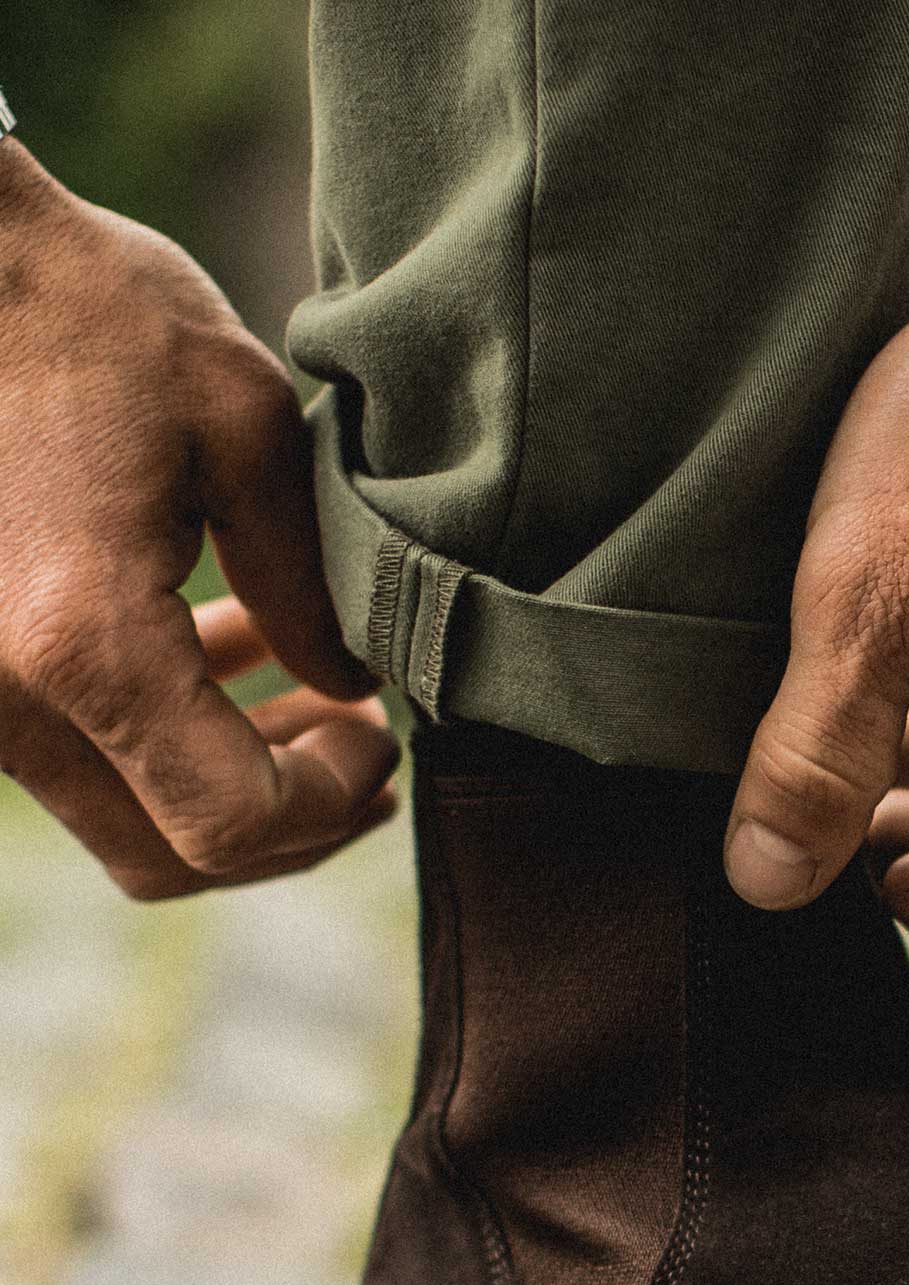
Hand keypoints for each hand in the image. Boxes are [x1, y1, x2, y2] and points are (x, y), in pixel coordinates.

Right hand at [0, 149, 398, 899]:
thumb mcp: (245, 429)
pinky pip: (83, 762)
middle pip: (177, 857)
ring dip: (237, 790)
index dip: (330, 800)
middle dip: (295, 824)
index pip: (232, 821)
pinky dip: (172, 744)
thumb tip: (350, 688)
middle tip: (370, 751)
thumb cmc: (88, 312)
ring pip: (128, 828)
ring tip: (325, 708)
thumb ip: (308, 588)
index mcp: (81, 642)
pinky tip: (241, 656)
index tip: (381, 733)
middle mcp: (0, 696)